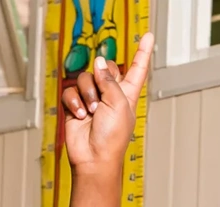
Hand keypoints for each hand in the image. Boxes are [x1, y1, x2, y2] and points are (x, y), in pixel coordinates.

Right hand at [62, 32, 153, 176]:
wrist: (94, 157)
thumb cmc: (112, 138)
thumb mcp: (119, 104)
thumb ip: (110, 80)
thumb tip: (99, 63)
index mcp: (127, 94)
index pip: (137, 69)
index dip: (142, 53)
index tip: (148, 37)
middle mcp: (110, 94)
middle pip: (104, 69)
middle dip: (101, 79)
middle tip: (101, 97)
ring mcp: (92, 99)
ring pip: (85, 78)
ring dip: (87, 94)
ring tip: (91, 112)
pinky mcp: (75, 105)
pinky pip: (70, 91)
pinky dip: (74, 102)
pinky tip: (80, 115)